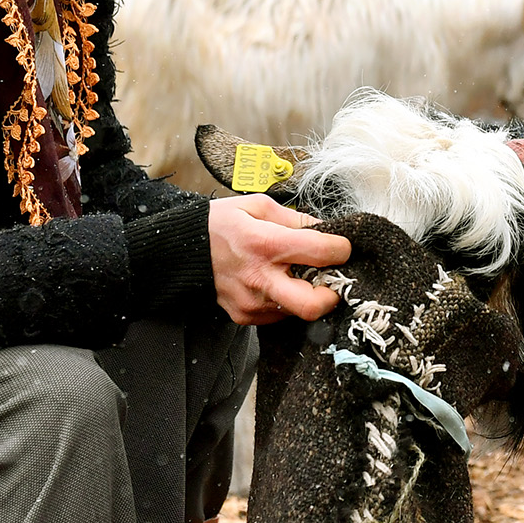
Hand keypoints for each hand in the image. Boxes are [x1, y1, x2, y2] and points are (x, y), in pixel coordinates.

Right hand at [209, 194, 350, 324]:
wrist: (182, 251)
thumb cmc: (220, 225)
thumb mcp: (257, 206)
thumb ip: (295, 219)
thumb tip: (325, 230)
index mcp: (265, 244)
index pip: (321, 253)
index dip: (341, 249)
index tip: (341, 247)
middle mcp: (260, 278)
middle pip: (313, 305)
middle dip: (331, 294)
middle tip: (330, 279)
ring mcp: (252, 302)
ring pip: (298, 312)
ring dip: (306, 295)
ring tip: (295, 275)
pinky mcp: (245, 316)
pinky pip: (279, 315)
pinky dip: (286, 301)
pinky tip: (276, 283)